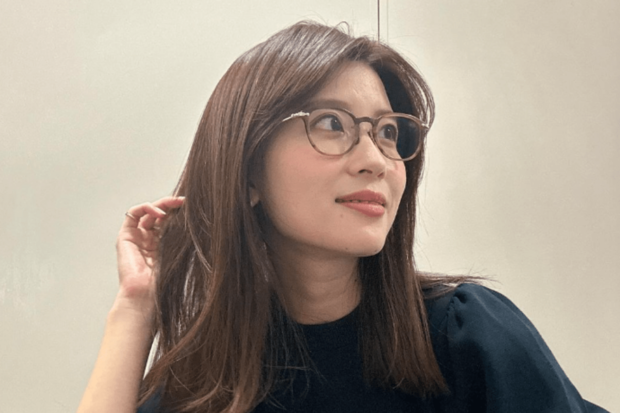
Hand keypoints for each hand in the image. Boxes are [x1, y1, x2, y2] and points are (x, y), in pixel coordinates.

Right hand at [115, 196, 184, 311]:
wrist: (145, 294)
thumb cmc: (165, 279)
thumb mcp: (180, 252)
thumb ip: (184, 236)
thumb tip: (200, 219)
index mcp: (163, 244)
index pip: (170, 220)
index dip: (179, 211)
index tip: (192, 206)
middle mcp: (149, 238)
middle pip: (159, 213)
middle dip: (172, 204)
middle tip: (184, 201)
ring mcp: (137, 236)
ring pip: (148, 210)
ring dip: (161, 204)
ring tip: (174, 205)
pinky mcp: (125, 236)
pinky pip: (133, 213)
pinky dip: (146, 208)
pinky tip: (159, 213)